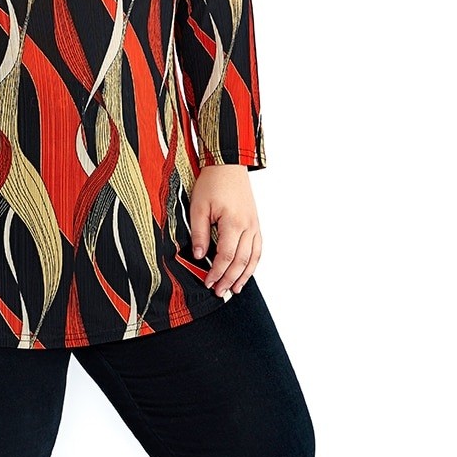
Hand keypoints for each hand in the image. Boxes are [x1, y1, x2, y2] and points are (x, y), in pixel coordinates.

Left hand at [189, 164, 261, 296]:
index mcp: (233, 222)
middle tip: (219, 292)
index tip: (207, 282)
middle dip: (229, 279)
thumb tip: (199, 256)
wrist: (228, 165)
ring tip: (234, 289)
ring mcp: (254, 225)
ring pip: (253, 258)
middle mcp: (248, 226)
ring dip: (244, 276)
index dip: (216, 272)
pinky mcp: (256, 223)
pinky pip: (258, 249)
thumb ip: (199, 232)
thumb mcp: (198, 206)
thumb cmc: (212, 182)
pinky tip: (246, 273)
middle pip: (241, 261)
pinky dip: (253, 264)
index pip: (225, 256)